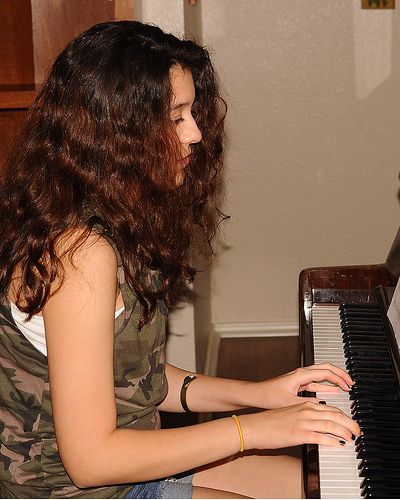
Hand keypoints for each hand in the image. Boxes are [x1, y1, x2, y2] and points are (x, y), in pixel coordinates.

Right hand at [240, 400, 360, 450]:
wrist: (255, 426)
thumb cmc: (270, 422)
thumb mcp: (291, 414)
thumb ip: (306, 416)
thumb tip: (319, 425)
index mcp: (305, 405)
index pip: (332, 408)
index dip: (345, 417)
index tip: (351, 424)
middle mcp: (306, 411)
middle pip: (336, 415)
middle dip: (351, 424)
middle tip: (357, 432)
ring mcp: (303, 422)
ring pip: (332, 424)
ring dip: (345, 432)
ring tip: (352, 439)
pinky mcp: (299, 434)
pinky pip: (321, 437)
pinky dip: (332, 441)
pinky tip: (338, 445)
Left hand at [250, 363, 354, 409]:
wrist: (257, 394)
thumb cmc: (269, 396)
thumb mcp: (291, 403)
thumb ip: (308, 403)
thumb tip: (323, 405)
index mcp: (301, 375)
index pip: (326, 372)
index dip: (339, 379)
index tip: (348, 386)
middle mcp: (301, 373)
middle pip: (326, 368)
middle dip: (340, 374)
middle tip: (351, 382)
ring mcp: (300, 378)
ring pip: (322, 374)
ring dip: (334, 379)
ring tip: (346, 385)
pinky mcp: (299, 383)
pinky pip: (316, 382)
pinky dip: (326, 386)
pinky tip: (333, 391)